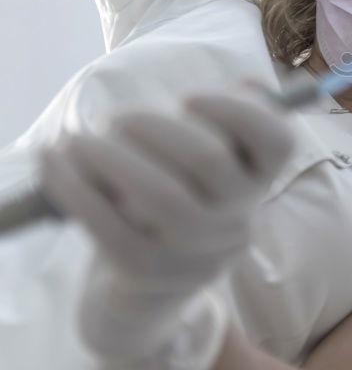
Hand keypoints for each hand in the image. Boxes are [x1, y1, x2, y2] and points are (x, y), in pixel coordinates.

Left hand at [38, 91, 293, 359]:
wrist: (148, 282)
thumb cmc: (177, 191)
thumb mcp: (210, 156)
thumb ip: (228, 117)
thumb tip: (251, 87)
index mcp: (258, 179)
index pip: (277, 142)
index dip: (236, 111)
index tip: (188, 98)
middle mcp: (238, 216)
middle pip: (210, 160)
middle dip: (154, 127)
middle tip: (117, 119)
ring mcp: (198, 251)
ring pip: (163, 197)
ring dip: (112, 156)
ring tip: (78, 139)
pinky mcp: (149, 271)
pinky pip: (112, 229)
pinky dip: (76, 188)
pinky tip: (54, 161)